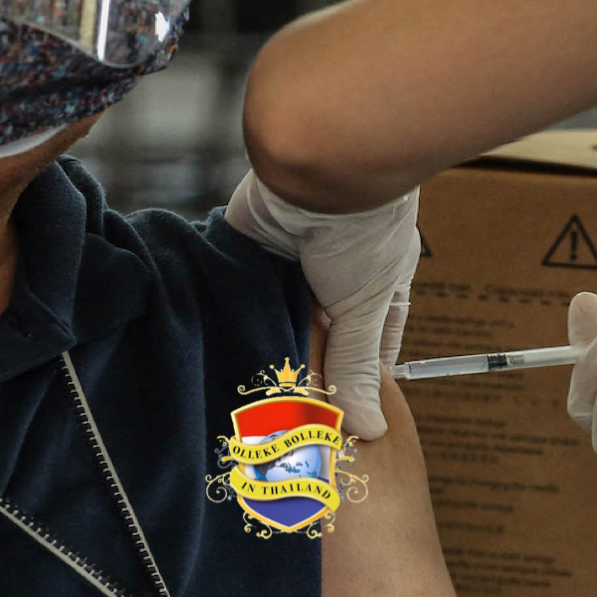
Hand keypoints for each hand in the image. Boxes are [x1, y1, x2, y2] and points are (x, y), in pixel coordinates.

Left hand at [226, 170, 418, 438]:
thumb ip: (357, 367)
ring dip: (267, 341)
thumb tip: (368, 430)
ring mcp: (290, 261)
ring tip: (246, 398)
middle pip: (318, 335)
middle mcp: (334, 275)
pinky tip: (221, 348)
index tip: (339, 423)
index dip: (356, 382)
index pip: (369, 347)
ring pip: (278, 314)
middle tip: (283, 420)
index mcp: (376, 287)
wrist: (322, 166)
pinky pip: (242, 287)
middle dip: (305, 368)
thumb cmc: (364, 233)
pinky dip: (235, 311)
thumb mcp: (365, 308)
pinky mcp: (250, 246)